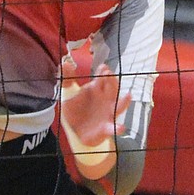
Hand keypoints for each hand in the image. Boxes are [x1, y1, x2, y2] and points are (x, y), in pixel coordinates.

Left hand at [59, 45, 127, 181]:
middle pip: (113, 88)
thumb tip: (65, 63)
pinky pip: (113, 127)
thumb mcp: (68, 94)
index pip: (102, 78)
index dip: (103, 72)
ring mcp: (108, 113)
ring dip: (124, 102)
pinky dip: (117, 128)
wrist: (75, 132)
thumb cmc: (75, 109)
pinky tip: (120, 128)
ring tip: (128, 96)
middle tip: (110, 75)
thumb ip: (68, 80)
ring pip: (119, 106)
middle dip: (112, 81)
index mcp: (97, 89)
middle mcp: (105, 99)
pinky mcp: (106, 128)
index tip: (103, 67)